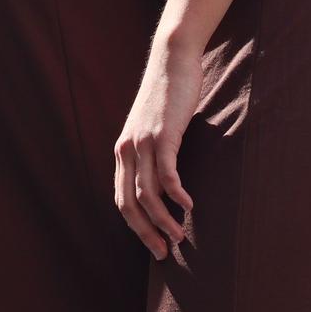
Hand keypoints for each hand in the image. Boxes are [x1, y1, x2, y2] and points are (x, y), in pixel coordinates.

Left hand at [113, 43, 201, 258]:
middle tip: (165, 252)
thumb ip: (154, 153)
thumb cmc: (168, 94)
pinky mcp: (163, 134)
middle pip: (129, 204)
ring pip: (148, 195)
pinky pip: (167, 174)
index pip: (121, 200)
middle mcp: (127, 150)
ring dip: (164, 220)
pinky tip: (188, 205)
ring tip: (180, 235)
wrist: (172, 59)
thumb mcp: (153, 128)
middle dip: (146, 233)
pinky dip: (176, 194)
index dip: (136, 227)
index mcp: (122, 152)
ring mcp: (143, 142)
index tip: (155, 245)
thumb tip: (165, 182)